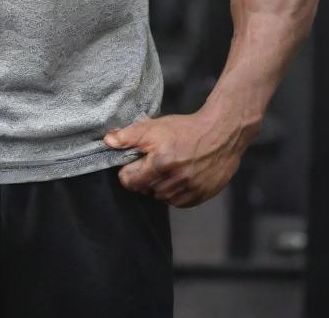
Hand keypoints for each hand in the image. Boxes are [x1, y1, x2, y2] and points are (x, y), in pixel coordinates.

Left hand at [103, 107, 251, 207]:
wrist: (221, 134)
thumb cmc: (186, 129)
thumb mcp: (154, 126)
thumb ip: (129, 135)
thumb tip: (107, 142)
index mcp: (160, 164)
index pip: (129, 181)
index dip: (128, 171)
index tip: (135, 162)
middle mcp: (174, 182)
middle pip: (144, 190)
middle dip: (144, 177)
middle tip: (154, 161)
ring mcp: (188, 191)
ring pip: (161, 197)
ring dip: (160, 186)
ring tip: (169, 167)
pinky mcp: (200, 197)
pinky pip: (178, 202)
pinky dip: (175, 193)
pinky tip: (180, 176)